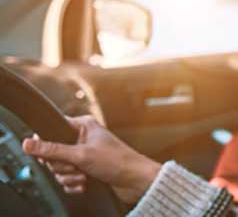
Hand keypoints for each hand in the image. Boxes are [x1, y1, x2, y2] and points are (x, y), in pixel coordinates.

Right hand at [22, 115, 160, 204]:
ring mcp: (84, 155)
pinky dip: (74, 184)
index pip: (52, 131)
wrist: (135, 181)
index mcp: (83, 126)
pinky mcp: (86, 170)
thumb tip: (29, 143)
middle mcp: (83, 139)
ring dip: (70, 176)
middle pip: (54, 153)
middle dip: (64, 166)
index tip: (51, 155)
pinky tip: (86, 184)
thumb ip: (52, 150)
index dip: (48, 146)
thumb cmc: (117, 161)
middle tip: (77, 166)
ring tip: (85, 176)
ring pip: (60, 169)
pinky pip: (68, 179)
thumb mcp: (81, 155)